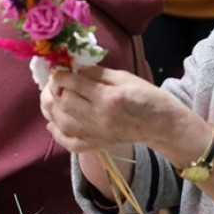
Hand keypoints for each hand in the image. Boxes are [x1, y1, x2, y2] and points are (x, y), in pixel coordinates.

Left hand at [40, 66, 212, 162]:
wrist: (161, 124)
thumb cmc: (146, 96)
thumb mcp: (124, 77)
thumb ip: (97, 73)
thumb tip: (73, 68)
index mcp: (109, 97)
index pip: (73, 85)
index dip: (60, 75)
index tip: (58, 70)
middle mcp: (100, 118)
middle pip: (64, 104)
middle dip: (54, 90)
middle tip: (55, 83)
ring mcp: (97, 134)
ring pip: (62, 122)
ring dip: (52, 109)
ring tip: (52, 98)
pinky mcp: (97, 145)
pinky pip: (70, 143)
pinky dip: (57, 133)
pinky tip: (53, 122)